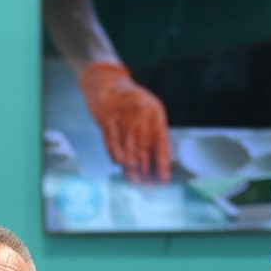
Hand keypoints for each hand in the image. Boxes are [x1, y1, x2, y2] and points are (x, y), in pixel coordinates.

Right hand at [78, 61, 171, 184]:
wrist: (106, 82)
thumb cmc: (130, 101)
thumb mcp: (149, 111)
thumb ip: (153, 133)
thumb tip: (156, 162)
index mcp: (155, 114)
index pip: (161, 142)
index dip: (162, 163)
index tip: (163, 179)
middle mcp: (140, 115)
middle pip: (144, 148)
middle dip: (146, 170)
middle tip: (148, 188)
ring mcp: (123, 117)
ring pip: (128, 147)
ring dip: (132, 167)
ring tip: (135, 182)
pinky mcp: (106, 119)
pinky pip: (111, 140)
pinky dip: (115, 153)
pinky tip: (119, 164)